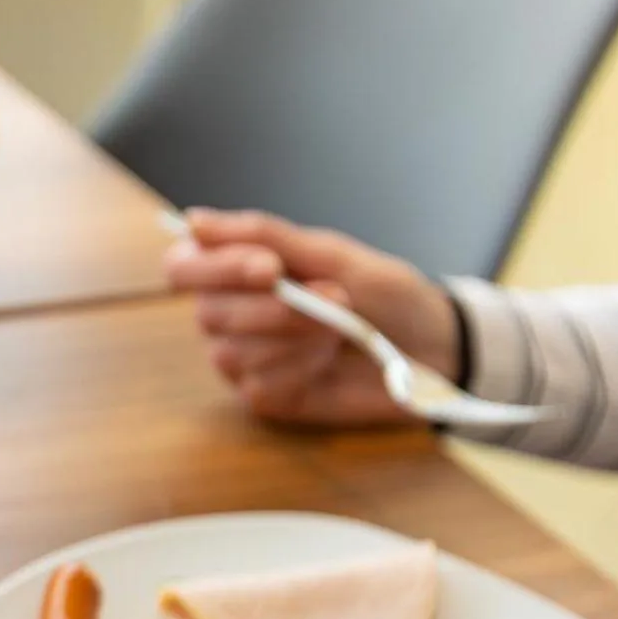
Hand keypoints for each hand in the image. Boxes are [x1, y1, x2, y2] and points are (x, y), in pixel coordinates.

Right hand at [164, 209, 461, 426]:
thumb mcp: (332, 255)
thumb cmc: (384, 295)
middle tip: (333, 298)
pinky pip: (261, 382)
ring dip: (295, 336)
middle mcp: (230, 315)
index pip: (185, 267)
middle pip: (209, 312)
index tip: (269, 268)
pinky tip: (328, 360)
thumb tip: (195, 222)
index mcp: (237, 272)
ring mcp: (244, 359)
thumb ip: (265, 236)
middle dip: (274, 307)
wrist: (432, 347)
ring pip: (233, 351)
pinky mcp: (265, 395)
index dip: (215, 268)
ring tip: (340, 328)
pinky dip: (302, 366)